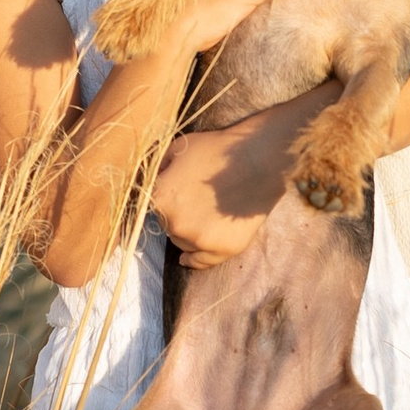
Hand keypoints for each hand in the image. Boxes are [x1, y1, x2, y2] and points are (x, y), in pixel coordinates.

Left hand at [154, 86, 330, 265]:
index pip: (151, 206)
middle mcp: (174, 224)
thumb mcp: (178, 147)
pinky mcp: (222, 249)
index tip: (175, 194)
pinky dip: (194, 259)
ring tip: (204, 215)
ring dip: (187, 232)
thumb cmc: (218, 149)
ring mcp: (198, 240)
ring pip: (182, 242)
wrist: (259, 159)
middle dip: (175, 214)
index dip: (164, 198)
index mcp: (159, 198)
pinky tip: (188, 258)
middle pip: (166, 225)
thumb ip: (157, 167)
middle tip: (194, 200)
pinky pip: (200, 262)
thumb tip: (150, 180)